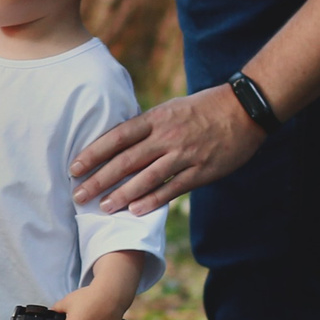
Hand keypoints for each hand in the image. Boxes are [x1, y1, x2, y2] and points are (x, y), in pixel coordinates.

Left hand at [70, 84, 265, 214]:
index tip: (74, 168)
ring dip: (122, 194)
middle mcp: (167, 136)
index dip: (93, 153)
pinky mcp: (202, 171)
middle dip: (100, 179)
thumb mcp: (170, 109)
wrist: (244, 110)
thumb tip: (118, 140)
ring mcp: (184, 155)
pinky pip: (173, 188)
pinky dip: (153, 200)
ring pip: (147, 177)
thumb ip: (146, 126)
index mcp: (156, 119)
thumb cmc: (203, 108)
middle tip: (79, 195)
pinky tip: (135, 211)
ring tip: (103, 208)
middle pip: (126, 160)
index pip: (117, 137)